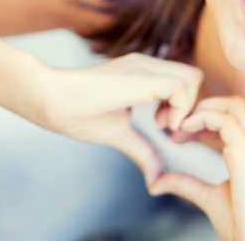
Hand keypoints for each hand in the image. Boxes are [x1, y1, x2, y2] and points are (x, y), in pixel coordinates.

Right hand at [34, 52, 202, 185]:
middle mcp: (148, 66)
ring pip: (193, 78)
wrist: (50, 99)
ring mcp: (145, 67)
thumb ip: (143, 151)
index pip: (184, 82)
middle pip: (194, 77)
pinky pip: (181, 86)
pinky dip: (180, 109)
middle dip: (192, 107)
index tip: (167, 131)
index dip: (184, 108)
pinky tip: (159, 125)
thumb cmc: (76, 113)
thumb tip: (156, 179)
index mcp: (144, 75)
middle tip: (170, 131)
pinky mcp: (142, 76)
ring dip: (187, 107)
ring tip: (163, 127)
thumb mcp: (120, 134)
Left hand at [148, 96, 244, 240]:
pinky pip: (225, 120)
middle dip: (201, 106)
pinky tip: (184, 131)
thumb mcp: (209, 198)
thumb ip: (187, 185)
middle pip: (232, 104)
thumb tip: (158, 182)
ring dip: (200, 109)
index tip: (177, 133)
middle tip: (172, 124)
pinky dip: (202, 118)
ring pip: (231, 105)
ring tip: (176, 126)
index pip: (231, 116)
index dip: (202, 117)